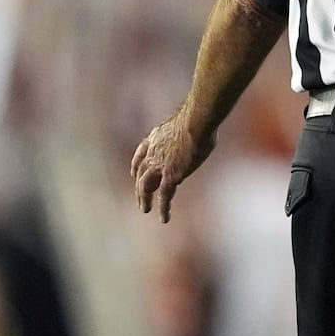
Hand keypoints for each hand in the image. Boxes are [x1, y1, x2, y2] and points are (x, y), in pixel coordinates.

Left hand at [130, 106, 215, 222]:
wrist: (196, 121)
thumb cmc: (200, 117)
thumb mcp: (188, 123)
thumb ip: (187, 131)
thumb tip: (201, 130)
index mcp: (155, 137)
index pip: (140, 153)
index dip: (136, 165)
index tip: (133, 172)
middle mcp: (153, 152)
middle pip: (140, 172)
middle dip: (139, 186)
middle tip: (140, 198)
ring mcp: (159, 165)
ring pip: (145, 186)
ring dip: (144, 199)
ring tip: (145, 209)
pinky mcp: (170, 176)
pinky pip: (164, 196)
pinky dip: (163, 208)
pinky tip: (164, 218)